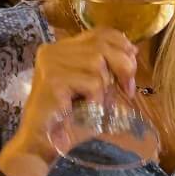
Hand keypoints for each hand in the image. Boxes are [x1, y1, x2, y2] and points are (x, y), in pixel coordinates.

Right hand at [11, 27, 137, 162]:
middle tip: (127, 90)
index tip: (133, 62)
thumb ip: (104, 67)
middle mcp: (53, 50)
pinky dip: (96, 99)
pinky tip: (87, 110)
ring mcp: (50, 63)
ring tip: (96, 104)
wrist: (41, 143)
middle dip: (122, 65)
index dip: (121, 44)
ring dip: (105, 87)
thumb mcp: (90, 87)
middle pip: (101, 44)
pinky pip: (91, 83)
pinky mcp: (53, 79)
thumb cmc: (68, 118)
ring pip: (97, 63)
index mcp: (60, 48)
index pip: (98, 32)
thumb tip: (132, 52)